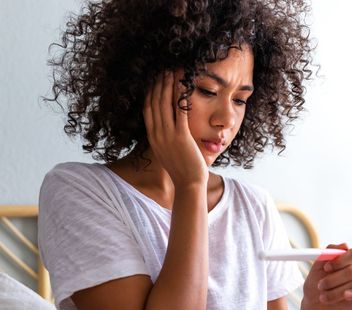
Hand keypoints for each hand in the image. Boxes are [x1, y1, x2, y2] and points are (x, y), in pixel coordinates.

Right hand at [143, 71, 208, 186]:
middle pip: (155, 103)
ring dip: (168, 86)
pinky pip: (180, 112)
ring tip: (171, 71)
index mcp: (153, 137)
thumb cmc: (182, 169)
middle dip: (158, 84)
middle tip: (161, 69)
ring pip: (165, 105)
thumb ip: (165, 138)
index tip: (153, 80)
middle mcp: (157, 134)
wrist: (188, 184)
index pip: (148, 109)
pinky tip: (184, 85)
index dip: (150, 93)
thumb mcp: (168, 151)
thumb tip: (167, 128)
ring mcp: (168, 135)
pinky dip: (181, 97)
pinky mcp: (182, 137)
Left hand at [300, 243, 351, 309]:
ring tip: (323, 297)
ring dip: (336, 291)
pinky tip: (346, 296)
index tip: (326, 268)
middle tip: (321, 285)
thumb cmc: (315, 286)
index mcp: (346, 260)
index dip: (341, 260)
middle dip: (334, 279)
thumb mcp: (316, 269)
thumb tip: (345, 245)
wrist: (313, 309)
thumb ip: (327, 254)